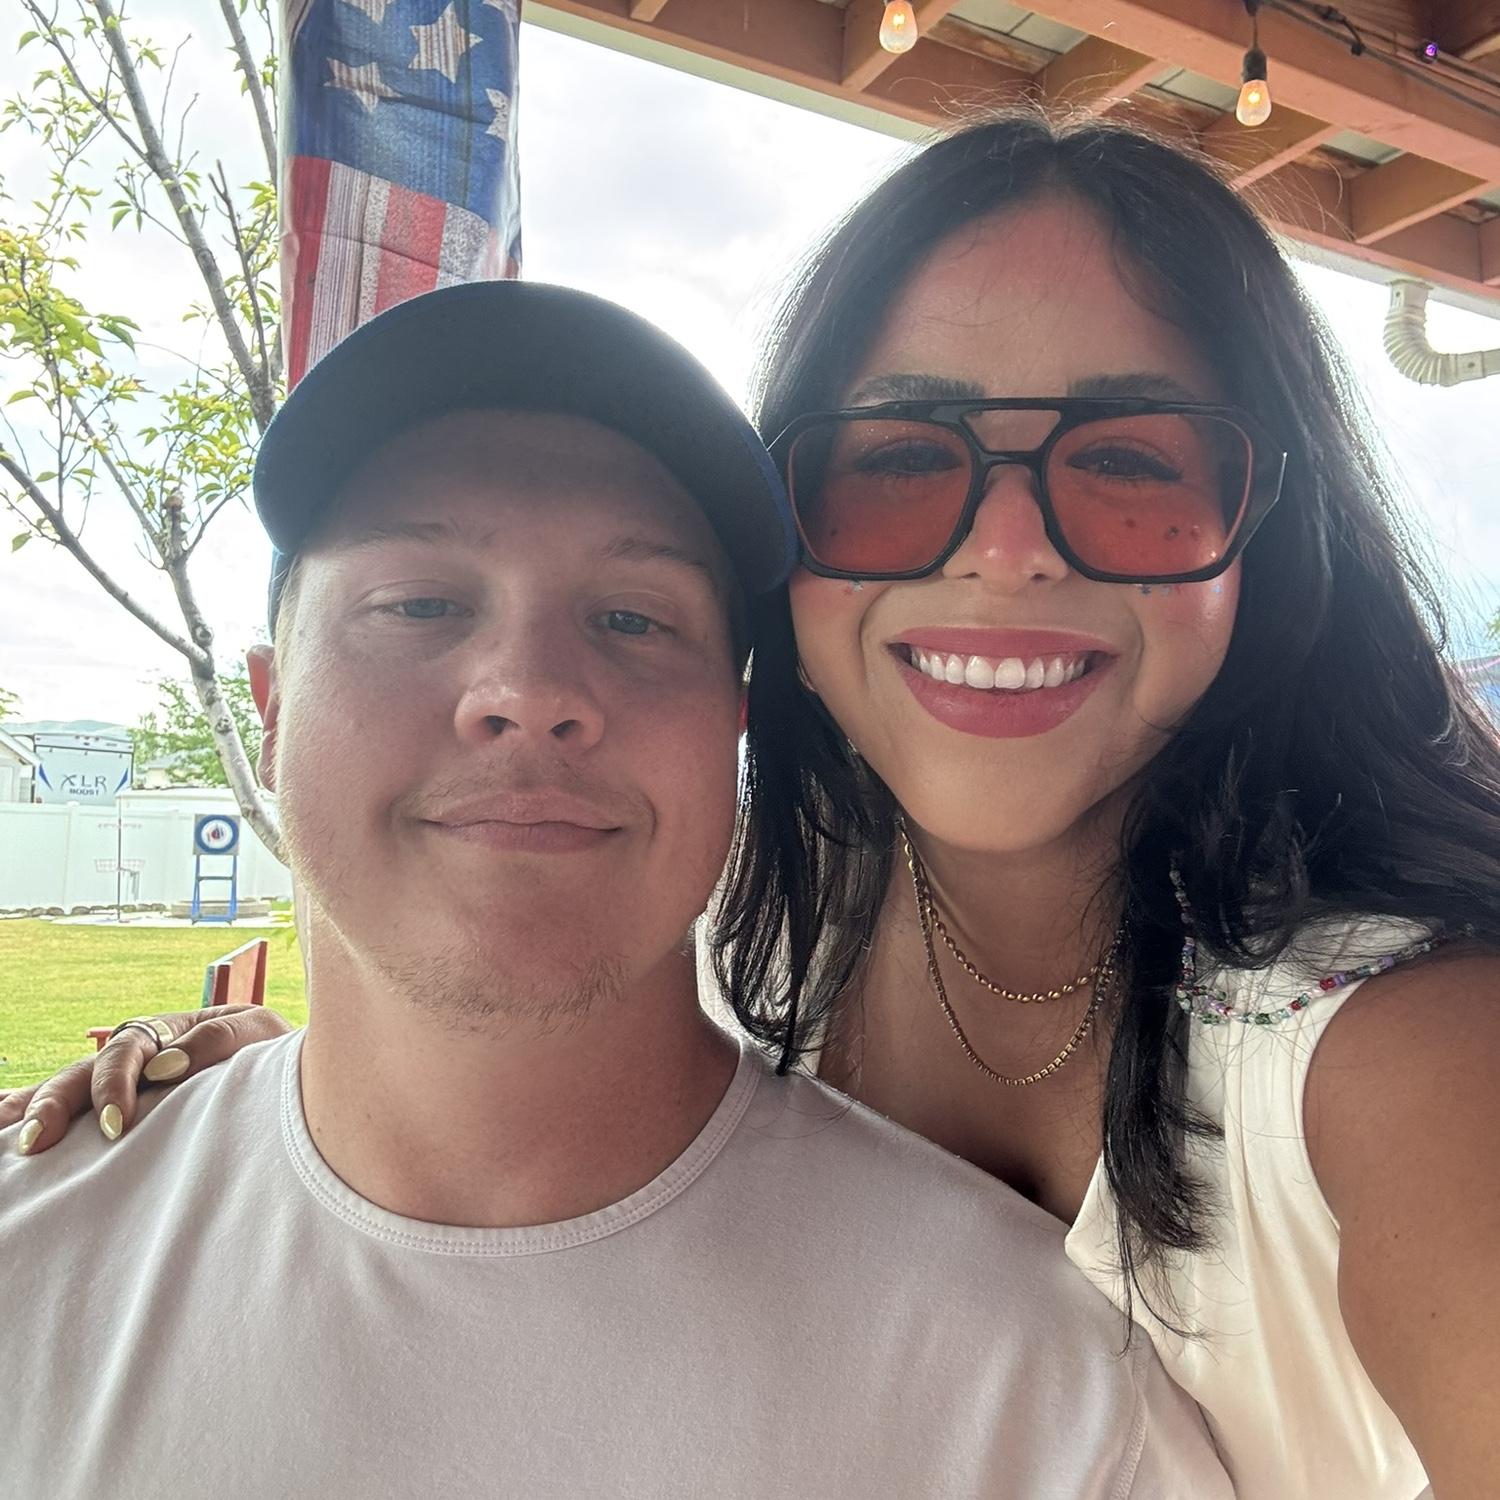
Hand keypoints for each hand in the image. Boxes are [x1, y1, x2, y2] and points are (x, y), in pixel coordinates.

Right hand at [0, 1005, 295, 1153]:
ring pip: (70, 1090)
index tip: (115, 1123)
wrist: (299, 1073)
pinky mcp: (132, 1114)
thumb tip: (163, 1067)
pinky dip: (35, 1113)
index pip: (127, 1050)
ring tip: (10, 1135)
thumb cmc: (276, 1051)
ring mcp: (130, 1085)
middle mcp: (140, 1056)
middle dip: (56, 1103)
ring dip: (36, 1109)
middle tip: (38, 1141)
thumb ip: (216, 1042)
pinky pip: (78, 1115)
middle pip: (83, 1072)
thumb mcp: (257, 1033)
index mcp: (169, 1032)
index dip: (115, 1083)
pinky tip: (5, 1127)